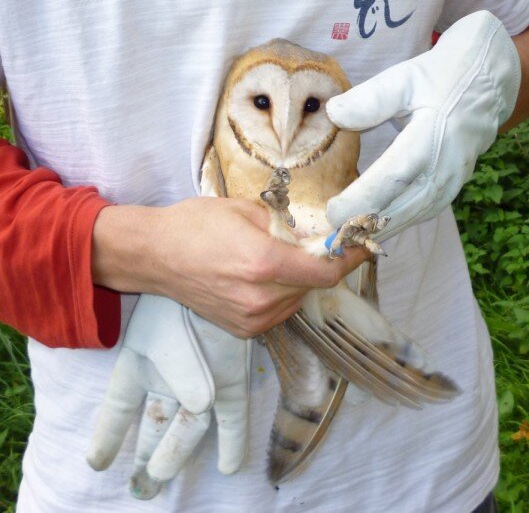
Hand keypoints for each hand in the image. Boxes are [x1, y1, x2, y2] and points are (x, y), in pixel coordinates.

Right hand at [87, 294, 250, 499]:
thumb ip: (180, 370)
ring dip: (177, 454)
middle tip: (144, 483)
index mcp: (140, 366)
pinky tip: (231, 466)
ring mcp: (202, 380)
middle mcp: (169, 378)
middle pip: (158, 424)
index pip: (119, 408)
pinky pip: (233, 417)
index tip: (97, 461)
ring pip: (189, 428)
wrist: (203, 272)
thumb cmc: (173, 303)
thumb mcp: (163, 335)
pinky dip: (234, 442)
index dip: (108, 436)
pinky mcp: (232, 379)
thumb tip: (201, 407)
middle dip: (150, 453)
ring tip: (161, 478)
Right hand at [93, 197, 367, 337]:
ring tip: (273, 260)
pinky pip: (279, 312)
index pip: (325, 272)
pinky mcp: (244, 330)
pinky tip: (259, 278)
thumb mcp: (244, 210)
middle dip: (317, 266)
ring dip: (298, 281)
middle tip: (307, 246)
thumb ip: (286, 226)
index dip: (348, 260)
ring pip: (297, 300)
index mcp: (265, 263)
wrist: (155, 256)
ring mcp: (252, 319)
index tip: (360, 248)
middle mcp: (262, 298)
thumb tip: (313, 236)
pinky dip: (281, 295)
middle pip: (313, 286)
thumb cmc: (195, 224)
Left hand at [326, 10, 520, 240]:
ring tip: (350, 239)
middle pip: (402, 206)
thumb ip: (371, 99)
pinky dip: (400, 223)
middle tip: (333, 235)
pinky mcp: (455, 185)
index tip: (332, 212)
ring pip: (414, 215)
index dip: (361, 200)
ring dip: (382, 230)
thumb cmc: (442, 76)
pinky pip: (425, 211)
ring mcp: (453, 179)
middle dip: (366, 224)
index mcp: (431, 135)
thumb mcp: (405, 77)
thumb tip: (334, 115)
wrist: (489, 81)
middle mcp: (445, 165)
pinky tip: (377, 229)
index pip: (391, 178)